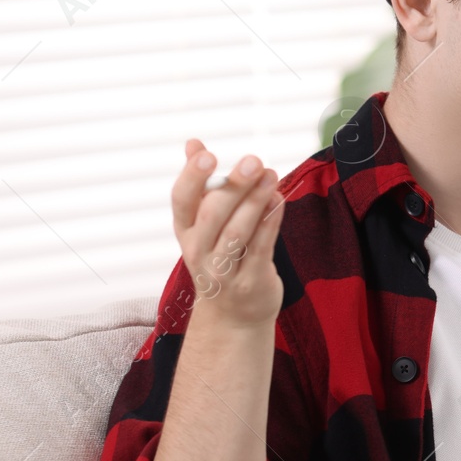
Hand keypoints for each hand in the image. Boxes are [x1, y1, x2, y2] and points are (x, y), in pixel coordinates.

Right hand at [172, 139, 283, 327]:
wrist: (232, 317)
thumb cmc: (219, 259)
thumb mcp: (203, 224)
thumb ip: (201, 184)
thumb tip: (193, 143)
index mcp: (186, 232)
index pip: (181, 201)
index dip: (192, 177)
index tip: (207, 154)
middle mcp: (200, 251)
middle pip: (213, 215)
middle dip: (234, 186)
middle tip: (253, 160)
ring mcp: (224, 270)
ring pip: (238, 232)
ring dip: (256, 201)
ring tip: (270, 175)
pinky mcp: (251, 281)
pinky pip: (260, 249)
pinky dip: (270, 223)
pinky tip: (278, 200)